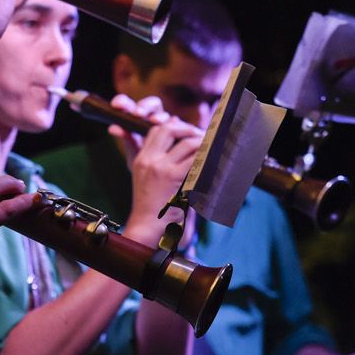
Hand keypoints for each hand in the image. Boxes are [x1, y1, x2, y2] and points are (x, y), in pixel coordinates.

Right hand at [113, 95, 202, 237]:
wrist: (147, 227)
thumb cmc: (151, 207)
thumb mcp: (143, 179)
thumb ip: (152, 163)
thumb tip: (160, 155)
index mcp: (141, 158)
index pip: (156, 130)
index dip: (175, 127)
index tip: (188, 134)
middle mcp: (149, 160)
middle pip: (169, 129)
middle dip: (189, 129)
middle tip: (202, 138)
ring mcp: (161, 168)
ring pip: (187, 143)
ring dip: (203, 144)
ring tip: (212, 151)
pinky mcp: (174, 178)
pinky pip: (195, 160)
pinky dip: (206, 158)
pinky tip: (212, 162)